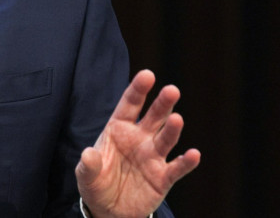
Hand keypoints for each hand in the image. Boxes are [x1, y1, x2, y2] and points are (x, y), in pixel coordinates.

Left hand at [75, 70, 199, 217]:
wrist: (109, 210)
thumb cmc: (97, 184)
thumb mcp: (86, 175)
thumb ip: (88, 164)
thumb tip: (88, 154)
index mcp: (119, 129)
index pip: (129, 104)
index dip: (138, 89)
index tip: (148, 75)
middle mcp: (139, 138)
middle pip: (153, 117)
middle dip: (162, 103)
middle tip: (172, 90)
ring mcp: (152, 157)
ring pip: (166, 139)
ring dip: (172, 129)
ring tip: (176, 119)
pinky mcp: (163, 177)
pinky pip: (176, 168)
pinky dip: (186, 162)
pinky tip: (193, 155)